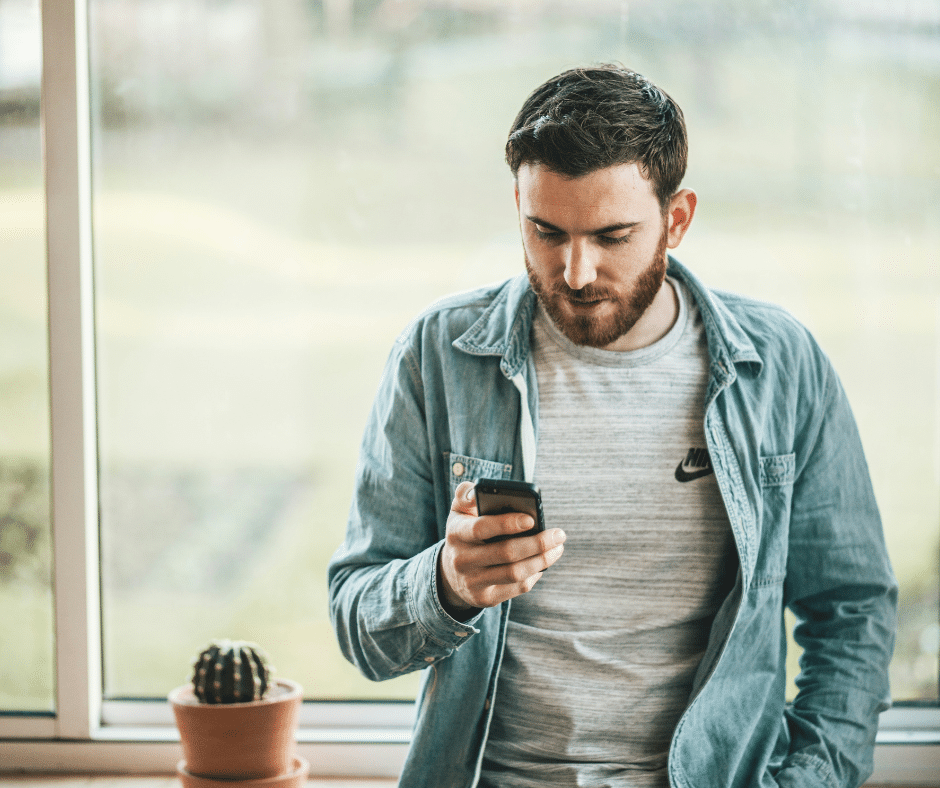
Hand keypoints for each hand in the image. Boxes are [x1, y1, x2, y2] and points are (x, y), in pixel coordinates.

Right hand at [437, 481, 565, 617]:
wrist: (451, 572)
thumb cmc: (465, 532)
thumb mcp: (459, 511)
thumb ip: (467, 495)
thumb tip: (479, 490)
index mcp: (456, 533)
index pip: (481, 528)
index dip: (506, 524)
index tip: (531, 519)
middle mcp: (461, 560)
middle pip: (505, 553)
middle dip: (537, 543)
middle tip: (559, 535)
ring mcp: (473, 582)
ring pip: (515, 573)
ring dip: (542, 560)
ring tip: (557, 548)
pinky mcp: (484, 598)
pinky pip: (516, 588)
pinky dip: (534, 574)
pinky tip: (543, 563)